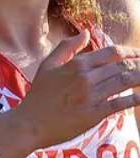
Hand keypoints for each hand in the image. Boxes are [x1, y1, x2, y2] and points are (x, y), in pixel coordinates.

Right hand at [13, 31, 139, 147]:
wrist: (28, 124)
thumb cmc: (37, 96)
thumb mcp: (47, 66)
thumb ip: (66, 47)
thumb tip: (85, 33)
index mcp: (76, 64)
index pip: (112, 52)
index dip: (131, 51)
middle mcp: (86, 77)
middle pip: (123, 66)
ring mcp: (91, 96)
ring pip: (125, 81)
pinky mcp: (94, 114)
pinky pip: (120, 103)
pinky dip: (135, 98)